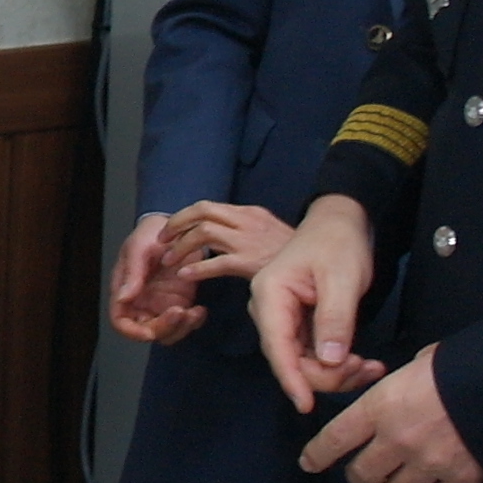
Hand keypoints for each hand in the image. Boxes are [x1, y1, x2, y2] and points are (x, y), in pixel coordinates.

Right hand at [106, 215, 202, 343]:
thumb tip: (123, 298)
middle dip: (164, 328)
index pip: (121, 321)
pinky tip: (200, 310)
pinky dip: (194, 322)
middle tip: (179, 311)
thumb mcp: (139, 248)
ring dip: (181, 328)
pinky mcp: (180, 302)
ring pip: (168, 332)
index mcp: (125, 290)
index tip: (150, 333)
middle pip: (147, 331)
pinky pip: (185, 322)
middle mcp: (142, 302)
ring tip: (194, 312)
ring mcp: (161, 304)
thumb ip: (132, 272)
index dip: (132, 332)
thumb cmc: (152, 234)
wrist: (177, 226)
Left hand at [157, 200, 294, 284]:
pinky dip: (196, 269)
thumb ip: (243, 231)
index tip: (171, 228)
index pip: (208, 207)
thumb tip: (217, 240)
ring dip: (181, 247)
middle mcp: (246, 221)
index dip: (184, 217)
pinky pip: (215, 263)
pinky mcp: (249, 262)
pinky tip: (185, 275)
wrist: (320, 261)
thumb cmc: (291, 253)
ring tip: (169, 260)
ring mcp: (247, 240)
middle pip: (201, 212)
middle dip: (176, 224)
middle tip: (162, 240)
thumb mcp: (267, 231)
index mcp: (248, 212)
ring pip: (204, 234)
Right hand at [246, 196, 390, 410]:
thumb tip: (330, 361)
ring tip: (371, 366)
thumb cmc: (338, 244)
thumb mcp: (342, 279)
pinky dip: (338, 365)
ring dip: (337, 373)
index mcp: (270, 295)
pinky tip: (363, 363)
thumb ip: (335, 320)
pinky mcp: (298, 327)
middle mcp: (270, 311)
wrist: (339, 225)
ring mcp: (283, 320)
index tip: (306, 406)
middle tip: (367, 368)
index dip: (292, 378)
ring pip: (304, 363)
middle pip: (291, 361)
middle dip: (327, 374)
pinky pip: (314, 356)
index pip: (277, 346)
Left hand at [299, 347, 482, 482]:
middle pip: (362, 474)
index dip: (318, 455)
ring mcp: (427, 464)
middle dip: (360, 475)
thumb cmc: (457, 366)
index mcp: (380, 407)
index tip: (308, 463)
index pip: (335, 439)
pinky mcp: (459, 479)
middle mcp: (396, 441)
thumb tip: (405, 382)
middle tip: (364, 471)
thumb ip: (402, 382)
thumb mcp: (418, 364)